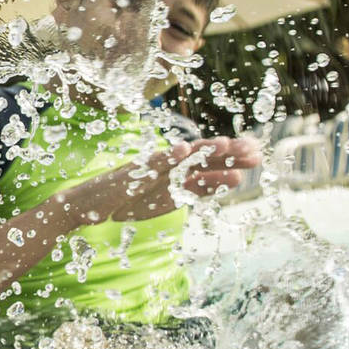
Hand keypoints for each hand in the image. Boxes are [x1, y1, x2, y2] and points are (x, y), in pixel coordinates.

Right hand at [110, 136, 261, 221]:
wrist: (90, 203)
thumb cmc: (128, 200)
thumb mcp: (170, 199)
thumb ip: (196, 189)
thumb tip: (229, 180)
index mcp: (179, 170)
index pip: (212, 160)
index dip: (233, 157)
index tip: (258, 153)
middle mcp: (169, 164)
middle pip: (204, 155)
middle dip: (229, 153)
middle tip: (255, 150)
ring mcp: (152, 167)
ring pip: (183, 157)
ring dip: (204, 150)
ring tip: (227, 145)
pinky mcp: (135, 172)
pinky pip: (153, 164)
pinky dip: (169, 157)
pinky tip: (184, 150)